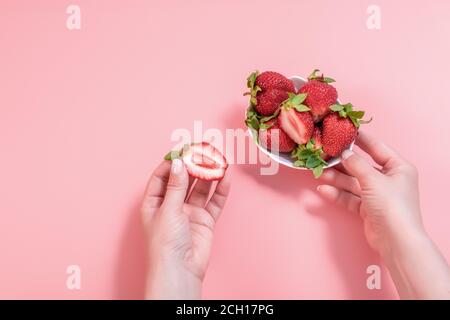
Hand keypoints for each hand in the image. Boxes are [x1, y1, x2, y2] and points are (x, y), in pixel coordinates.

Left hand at [141, 159, 230, 298]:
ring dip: (208, 176)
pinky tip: (225, 177)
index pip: (162, 177)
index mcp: (155, 203)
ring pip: (200, 189)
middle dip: (193, 166)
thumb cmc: (165, 243)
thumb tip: (179, 163)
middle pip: (183, 181)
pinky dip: (220, 190)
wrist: (181, 269)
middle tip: (203, 151)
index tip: (183, 151)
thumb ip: (176, 185)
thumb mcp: (168, 209)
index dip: (172, 163)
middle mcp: (172, 206)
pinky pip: (213, 202)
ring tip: (217, 160)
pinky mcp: (204, 221)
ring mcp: (189, 213)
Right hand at [317, 131, 422, 254]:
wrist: (395, 240)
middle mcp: (388, 180)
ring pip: (353, 182)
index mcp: (398, 167)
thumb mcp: (373, 179)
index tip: (345, 131)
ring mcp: (377, 195)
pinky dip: (338, 194)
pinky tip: (323, 190)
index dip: (361, 140)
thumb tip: (344, 153)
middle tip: (325, 155)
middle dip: (342, 164)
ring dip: (337, 179)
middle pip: (361, 167)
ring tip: (320, 173)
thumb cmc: (391, 205)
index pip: (377, 148)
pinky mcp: (367, 209)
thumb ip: (356, 164)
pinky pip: (350, 197)